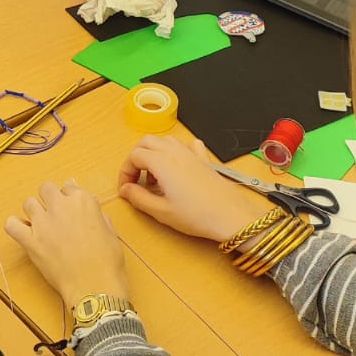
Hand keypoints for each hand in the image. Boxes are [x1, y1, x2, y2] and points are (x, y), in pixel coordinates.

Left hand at [4, 181, 127, 309]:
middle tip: (55, 214)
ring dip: (34, 211)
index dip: (68, 198)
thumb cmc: (106, 262)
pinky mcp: (30, 241)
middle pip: (46, 189)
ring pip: (29, 202)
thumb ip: (97, 214)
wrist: (94, 285)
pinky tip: (22, 232)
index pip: (68, 187)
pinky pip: (12, 225)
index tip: (70, 209)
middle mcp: (60, 206)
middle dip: (49, 199)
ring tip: (40, 224)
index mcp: (82, 201)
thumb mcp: (110, 231)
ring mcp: (43, 223)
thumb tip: (91, 207)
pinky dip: (14, 226)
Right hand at [116, 135, 270, 242]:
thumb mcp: (161, 211)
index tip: (126, 187)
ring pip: (165, 140)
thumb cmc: (197, 215)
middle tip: (136, 179)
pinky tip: (178, 165)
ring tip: (155, 176)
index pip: (134, 156)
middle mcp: (175, 152)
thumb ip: (138, 198)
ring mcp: (191, 154)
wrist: (230, 215)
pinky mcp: (204, 160)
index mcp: (161, 162)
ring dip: (154, 153)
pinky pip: (187, 145)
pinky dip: (177, 150)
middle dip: (136, 158)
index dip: (125, 171)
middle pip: (146, 142)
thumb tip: (125, 190)